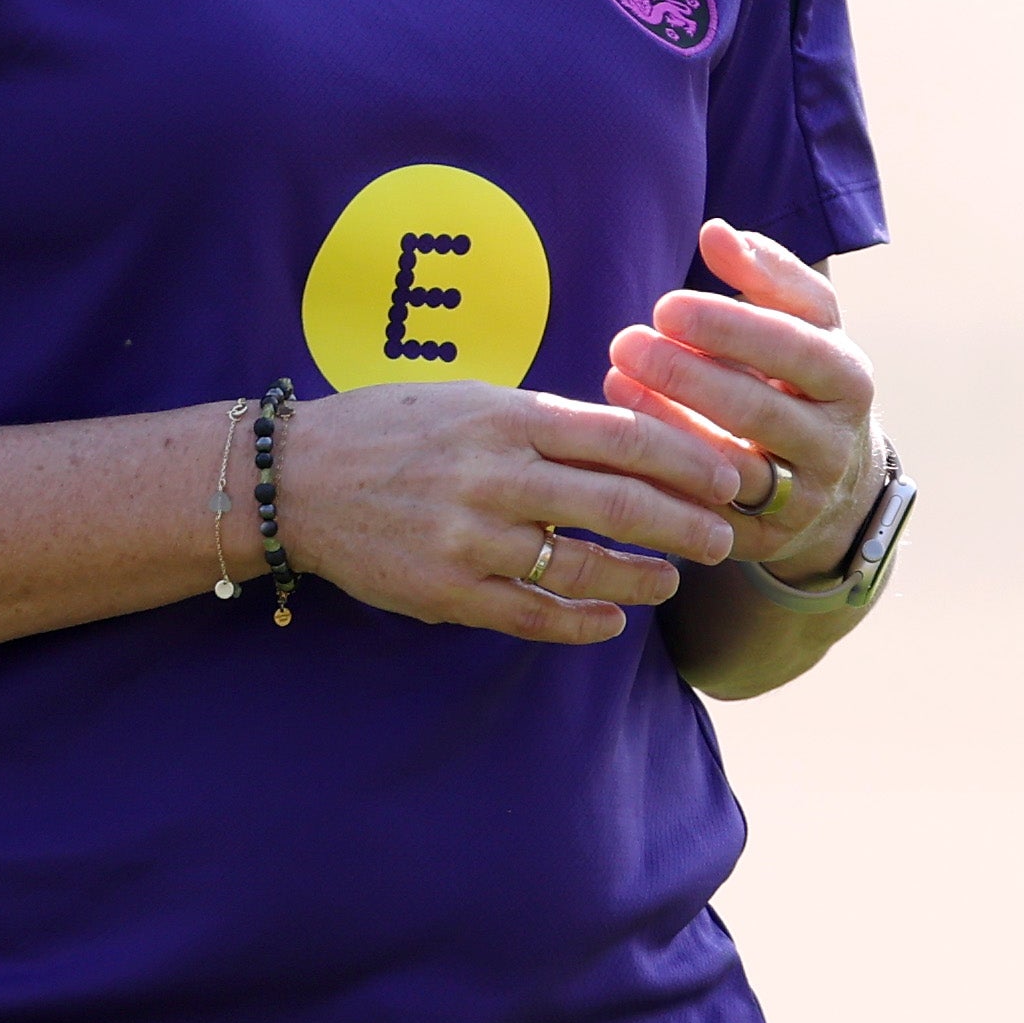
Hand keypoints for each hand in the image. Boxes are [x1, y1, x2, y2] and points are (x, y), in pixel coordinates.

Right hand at [272, 380, 742, 643]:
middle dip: (685, 522)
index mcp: (506, 416)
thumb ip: (542, 420)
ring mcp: (472, 537)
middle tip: (725, 535)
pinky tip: (613, 622)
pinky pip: (534, 615)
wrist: (296, 480)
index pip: (621, 435)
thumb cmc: (391, 427)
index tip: (727, 475)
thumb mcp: (469, 399)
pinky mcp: (449, 591)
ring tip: (673, 580)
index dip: (686, 459)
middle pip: (617, 502)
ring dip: (641, 577)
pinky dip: (583, 623)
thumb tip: (626, 439)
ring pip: (583, 567)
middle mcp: (495, 474)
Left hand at [605, 222, 880, 584]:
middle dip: (687, 375)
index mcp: (846, 378)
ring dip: (668, 427)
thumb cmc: (801, 378)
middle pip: (759, 411)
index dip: (729, 327)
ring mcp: (801, 498)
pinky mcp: (764, 541)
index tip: (665, 304)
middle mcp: (833, 443)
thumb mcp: (802, 324)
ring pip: (732, 468)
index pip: (794, 348)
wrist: (834, 483)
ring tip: (615, 382)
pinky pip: (708, 513)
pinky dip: (663, 479)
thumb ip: (765, 274)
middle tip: (625, 342)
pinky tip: (620, 442)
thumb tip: (716, 231)